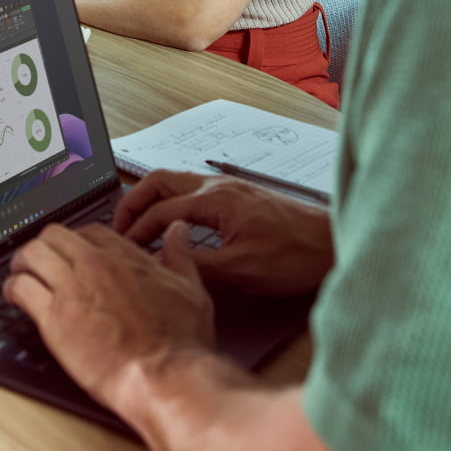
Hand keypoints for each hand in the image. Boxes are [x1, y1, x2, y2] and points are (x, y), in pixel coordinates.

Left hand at [3, 221, 213, 410]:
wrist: (164, 376)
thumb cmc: (180, 342)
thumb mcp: (191, 289)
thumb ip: (180, 255)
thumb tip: (178, 232)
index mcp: (124, 256)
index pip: (89, 232)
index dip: (78, 241)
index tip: (73, 254)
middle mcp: (94, 264)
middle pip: (54, 235)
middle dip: (46, 245)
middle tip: (41, 260)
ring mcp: (71, 287)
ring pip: (32, 254)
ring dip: (23, 261)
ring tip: (20, 272)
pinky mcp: (53, 317)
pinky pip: (21, 288)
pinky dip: (13, 288)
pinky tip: (14, 295)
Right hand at [115, 171, 333, 296]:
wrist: (333, 242)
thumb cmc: (295, 255)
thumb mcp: (243, 270)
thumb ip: (198, 265)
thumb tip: (162, 264)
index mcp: (213, 200)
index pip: (160, 211)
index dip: (137, 231)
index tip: (123, 248)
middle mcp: (216, 184)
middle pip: (158, 180)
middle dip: (132, 200)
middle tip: (118, 225)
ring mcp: (227, 186)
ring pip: (173, 180)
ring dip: (151, 198)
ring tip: (138, 222)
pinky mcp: (237, 194)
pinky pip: (189, 188)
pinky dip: (169, 200)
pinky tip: (171, 222)